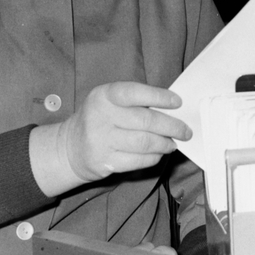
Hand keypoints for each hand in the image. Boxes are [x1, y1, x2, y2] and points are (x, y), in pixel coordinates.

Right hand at [30, 81, 190, 196]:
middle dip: (171, 126)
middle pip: (145, 121)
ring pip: (144, 143)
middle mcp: (101, 116)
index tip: (178, 103)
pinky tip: (159, 153)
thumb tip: (171, 109)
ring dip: (165, 143)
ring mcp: (101, 140)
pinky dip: (154, 157)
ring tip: (173, 143)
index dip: (159, 97)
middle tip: (185, 130)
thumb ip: (135, 102)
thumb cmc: (99, 118)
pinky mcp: (104, 162)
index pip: (135, 92)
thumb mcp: (109, 101)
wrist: (69, 147)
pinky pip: (138, 160)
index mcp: (104, 95)